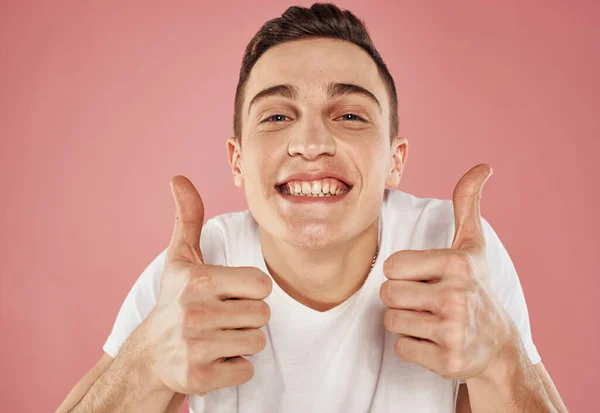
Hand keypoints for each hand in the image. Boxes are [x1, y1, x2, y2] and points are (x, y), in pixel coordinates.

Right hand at [133, 176, 272, 395]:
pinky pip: (246, 370)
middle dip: (247, 317)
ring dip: (242, 341)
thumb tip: (178, 178)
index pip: (263, 285)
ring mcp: (196, 347)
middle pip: (263, 315)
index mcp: (199, 280)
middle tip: (220, 317)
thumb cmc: (175, 300)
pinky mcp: (199, 377)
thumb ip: (188, 217)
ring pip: (257, 342)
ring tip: (217, 335)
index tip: (228, 293)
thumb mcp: (181, 257)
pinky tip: (213, 358)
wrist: (150, 355)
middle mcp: (196, 313)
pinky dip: (234, 367)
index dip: (251, 290)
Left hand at [380, 164, 513, 380]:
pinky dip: (413, 347)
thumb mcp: (472, 245)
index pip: (391, 267)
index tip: (426, 278)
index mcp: (455, 263)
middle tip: (427, 302)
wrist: (497, 344)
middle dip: (401, 298)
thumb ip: (466, 204)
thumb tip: (482, 166)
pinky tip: (435, 341)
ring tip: (431, 320)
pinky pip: (401, 348)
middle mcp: (456, 296)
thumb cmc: (475, 287)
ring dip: (405, 322)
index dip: (403, 274)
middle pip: (387, 294)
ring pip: (391, 321)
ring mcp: (453, 330)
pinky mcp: (448, 361)